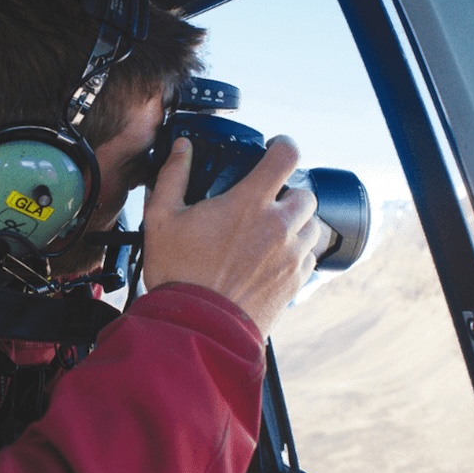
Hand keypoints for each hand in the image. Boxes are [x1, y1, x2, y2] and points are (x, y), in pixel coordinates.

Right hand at [143, 136, 320, 336]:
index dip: (284, 145)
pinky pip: (309, 257)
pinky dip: (296, 253)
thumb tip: (182, 149)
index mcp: (249, 203)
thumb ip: (173, 176)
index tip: (276, 148)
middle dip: (288, 193)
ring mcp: (291, 256)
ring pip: (312, 226)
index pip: (286, 156)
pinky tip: (272, 259)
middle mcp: (278, 226)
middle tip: (266, 202)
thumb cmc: (179, 274)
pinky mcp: (296, 282)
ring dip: (296, 224)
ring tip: (270, 233)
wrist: (198, 328)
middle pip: (305, 193)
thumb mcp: (161, 218)